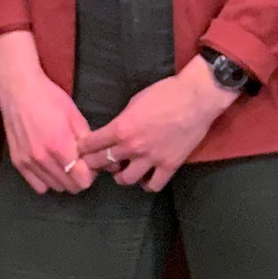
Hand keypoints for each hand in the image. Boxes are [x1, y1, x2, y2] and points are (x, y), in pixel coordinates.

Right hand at [0, 28, 93, 195]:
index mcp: (60, 145)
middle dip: (79, 177)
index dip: (91, 173)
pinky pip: (38, 185)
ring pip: (55, 187)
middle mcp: (43, 158)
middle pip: (70, 187)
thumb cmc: (49, 98)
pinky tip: (50, 166)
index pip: (82, 180)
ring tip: (64, 162)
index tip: (90, 163)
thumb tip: (106, 161)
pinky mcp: (18, 162)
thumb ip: (89, 142)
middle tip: (79, 162)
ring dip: (64, 179)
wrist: (18, 90)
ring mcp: (28, 161)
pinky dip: (47, 180)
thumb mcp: (75, 116)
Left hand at [80, 60, 232, 194]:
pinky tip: (146, 177)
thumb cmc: (165, 93)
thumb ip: (123, 120)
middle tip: (95, 163)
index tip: (81, 150)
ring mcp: (151, 158)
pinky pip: (153, 185)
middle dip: (93, 164)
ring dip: (121, 176)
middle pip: (102, 163)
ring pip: (126, 179)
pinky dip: (147, 184)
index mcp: (121, 127)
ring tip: (123, 171)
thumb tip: (115, 131)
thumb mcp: (135, 101)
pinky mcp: (169, 165)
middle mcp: (132, 146)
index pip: (91, 144)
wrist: (196, 98)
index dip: (83, 148)